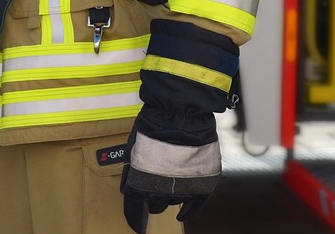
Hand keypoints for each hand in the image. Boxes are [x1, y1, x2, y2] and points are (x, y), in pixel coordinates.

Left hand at [120, 103, 220, 232]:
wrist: (180, 112)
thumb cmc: (152, 126)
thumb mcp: (134, 148)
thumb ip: (134, 171)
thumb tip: (130, 188)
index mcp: (142, 182)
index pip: (136, 209)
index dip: (134, 218)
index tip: (136, 225)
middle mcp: (163, 190)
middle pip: (156, 204)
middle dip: (152, 198)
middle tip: (151, 187)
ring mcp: (185, 188)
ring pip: (174, 201)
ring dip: (169, 193)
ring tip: (168, 178)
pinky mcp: (203, 184)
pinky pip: (196, 205)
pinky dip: (189, 210)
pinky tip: (182, 214)